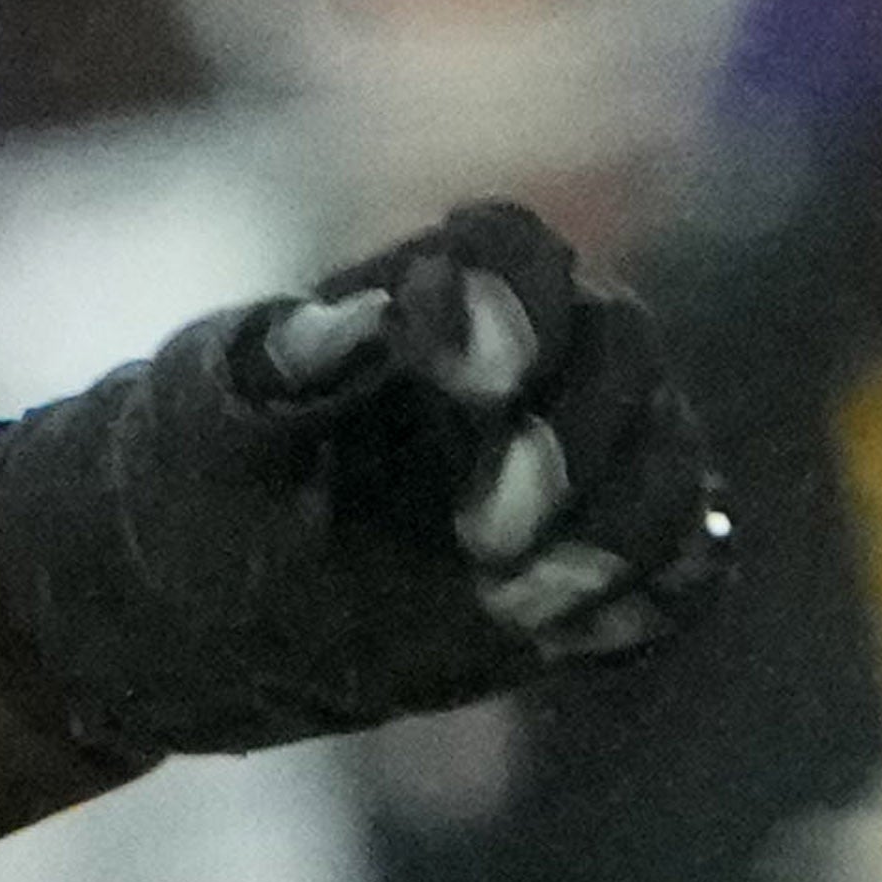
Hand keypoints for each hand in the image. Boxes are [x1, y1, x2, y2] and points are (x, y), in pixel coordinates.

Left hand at [0, 198, 727, 770]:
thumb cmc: (194, 486)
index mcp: (429, 298)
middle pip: (622, 347)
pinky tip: (556, 633)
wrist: (194, 609)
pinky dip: (639, 597)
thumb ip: (288, 364)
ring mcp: (580, 460)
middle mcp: (528, 362)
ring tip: (504, 594)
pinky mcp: (601, 563)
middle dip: (573, 436)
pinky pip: (687, 564)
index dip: (515, 301)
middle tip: (480, 529)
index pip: (519, 249)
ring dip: (613, 530)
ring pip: (669, 462)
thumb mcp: (206, 428)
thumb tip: (368, 317)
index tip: (467, 377)